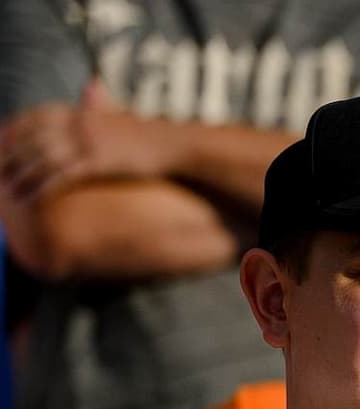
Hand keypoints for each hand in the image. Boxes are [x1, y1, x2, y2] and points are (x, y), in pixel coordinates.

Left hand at [0, 82, 170, 203]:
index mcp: (82, 111)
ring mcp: (88, 142)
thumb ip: (99, 107)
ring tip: (6, 190)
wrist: (176, 145)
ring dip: (21, 175)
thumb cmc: (152, 136)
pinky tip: (31, 198)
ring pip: (42, 158)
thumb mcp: (120, 118)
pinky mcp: (98, 162)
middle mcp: (80, 123)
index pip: (36, 116)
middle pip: (33, 138)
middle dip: (10, 155)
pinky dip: (42, 187)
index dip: (14, 129)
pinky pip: (62, 175)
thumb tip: (91, 94)